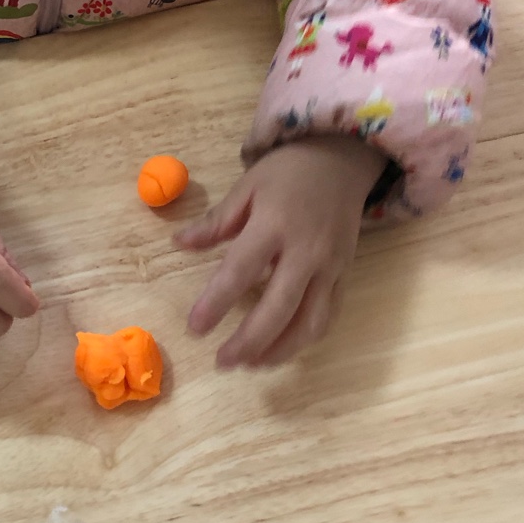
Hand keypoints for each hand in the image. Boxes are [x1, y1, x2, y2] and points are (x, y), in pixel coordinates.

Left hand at [176, 138, 383, 368]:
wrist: (342, 158)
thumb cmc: (288, 171)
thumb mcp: (247, 186)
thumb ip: (216, 221)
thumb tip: (178, 244)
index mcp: (273, 224)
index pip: (240, 271)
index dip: (216, 303)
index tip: (195, 328)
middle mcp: (305, 251)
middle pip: (278, 308)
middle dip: (249, 341)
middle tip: (222, 362)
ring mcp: (330, 266)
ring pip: (309, 321)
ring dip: (280, 350)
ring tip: (251, 364)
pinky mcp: (345, 274)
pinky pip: (328, 315)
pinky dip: (305, 338)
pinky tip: (282, 348)